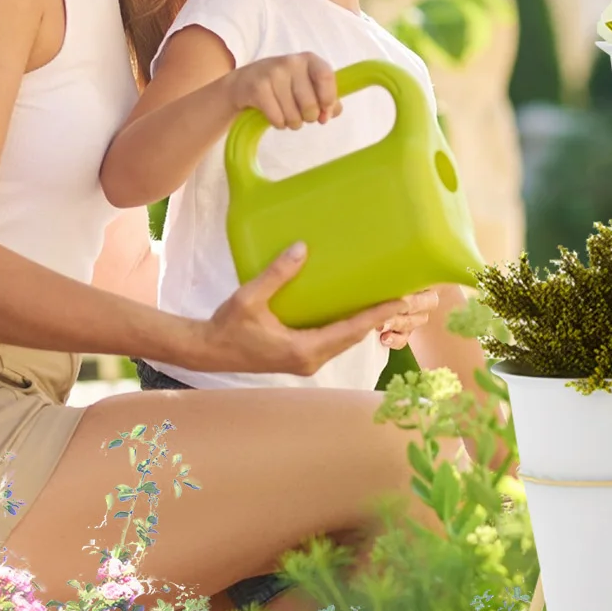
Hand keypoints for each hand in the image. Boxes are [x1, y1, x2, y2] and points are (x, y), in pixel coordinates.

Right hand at [199, 243, 439, 376]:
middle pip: (356, 337)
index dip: (378, 314)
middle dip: (380, 317)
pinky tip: (357, 310)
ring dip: (367, 322)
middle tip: (405, 296)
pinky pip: (334, 341)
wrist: (205, 351)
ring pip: (347, 341)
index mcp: (303, 349)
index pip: (352, 330)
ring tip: (389, 301)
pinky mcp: (301, 357)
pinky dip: (349, 326)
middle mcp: (311, 360)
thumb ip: (276, 275)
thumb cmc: (226, 326)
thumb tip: (302, 249)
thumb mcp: (249, 298)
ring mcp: (307, 361)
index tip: (402, 300)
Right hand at [227, 52, 339, 130]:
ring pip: (293, 115)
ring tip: (288, 115)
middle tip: (302, 115)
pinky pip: (277, 119)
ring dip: (293, 123)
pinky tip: (275, 116)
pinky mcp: (257, 88)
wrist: (244, 82)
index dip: (328, 99)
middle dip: (309, 118)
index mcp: (309, 60)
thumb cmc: (285, 85)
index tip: (325, 112)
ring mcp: (273, 74)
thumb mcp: (308, 85)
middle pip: (310, 104)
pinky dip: (279, 124)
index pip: (326, 77)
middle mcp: (291, 62)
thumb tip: (330, 113)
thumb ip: (327, 99)